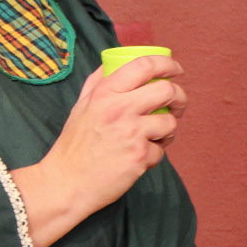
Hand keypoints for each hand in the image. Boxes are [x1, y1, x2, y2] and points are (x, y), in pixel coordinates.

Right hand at [9, 49, 185, 246]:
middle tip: (178, 103)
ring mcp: (132, 133)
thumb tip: (113, 63)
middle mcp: (119, 109)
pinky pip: (161, 151)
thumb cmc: (74, 145)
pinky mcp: (140, 157)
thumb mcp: (81, 106)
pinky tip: (139, 158)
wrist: (67, 182)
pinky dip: (154, 155)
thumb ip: (98, 83)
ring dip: (168, 130)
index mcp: (105, 92)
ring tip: (156, 136)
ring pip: (170, 122)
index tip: (175, 69)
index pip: (144, 65)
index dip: (167, 64)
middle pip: (167, 90)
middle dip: (179, 96)